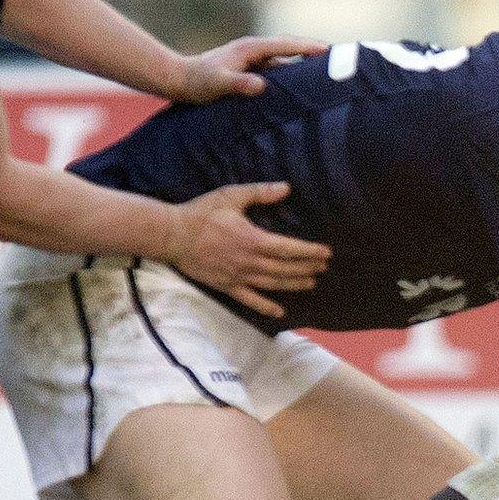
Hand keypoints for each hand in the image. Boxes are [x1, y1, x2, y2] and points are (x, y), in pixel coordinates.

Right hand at [162, 183, 331, 317]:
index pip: (290, 249)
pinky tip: (280, 312)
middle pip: (286, 268)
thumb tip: (286, 187)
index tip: (326, 253)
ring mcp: (238, 276)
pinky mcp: (226, 286)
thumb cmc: (201, 213)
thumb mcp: (232, 196)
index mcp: (253, 239)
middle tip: (323, 267)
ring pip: (273, 284)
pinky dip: (266, 306)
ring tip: (311, 283)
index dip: (310, 252)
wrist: (172, 235)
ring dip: (294, 284)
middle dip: (307, 268)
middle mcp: (249, 261)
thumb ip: (261, 193)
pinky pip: (250, 300)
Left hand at [174, 36, 327, 102]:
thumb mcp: (217, 85)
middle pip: (291, 47)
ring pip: (286, 59)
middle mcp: (255, 49)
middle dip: (314, 51)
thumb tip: (262, 85)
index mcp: (251, 48)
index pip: (286, 44)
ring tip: (329, 72)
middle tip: (340, 57)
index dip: (308, 46)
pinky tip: (303, 85)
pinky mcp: (251, 68)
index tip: (329, 49)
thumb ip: (239, 84)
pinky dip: (292, 73)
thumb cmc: (198, 83)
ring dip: (305, 63)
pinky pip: (278, 69)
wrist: (180, 80)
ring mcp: (254, 58)